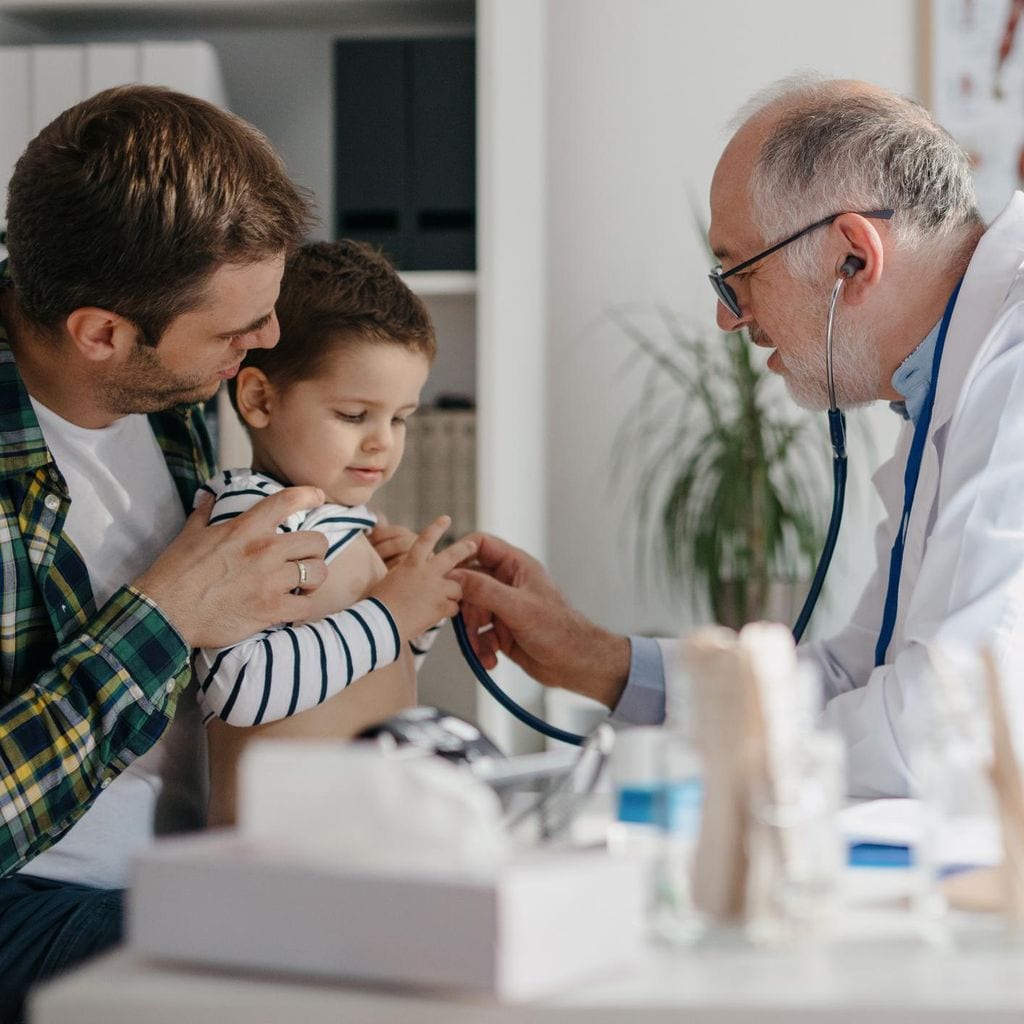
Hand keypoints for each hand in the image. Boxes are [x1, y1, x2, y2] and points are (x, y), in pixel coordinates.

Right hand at [135, 486, 330, 648]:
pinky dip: (303, 608)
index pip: (287, 501)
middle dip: (315, 551)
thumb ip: (204, 514)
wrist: (165, 613)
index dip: (309, 495)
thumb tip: (207, 497)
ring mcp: (270, 581)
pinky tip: (293, 608)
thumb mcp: (189, 535)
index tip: (318, 497)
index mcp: (245, 529)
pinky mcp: (271, 610)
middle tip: (305, 560)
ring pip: (318, 573)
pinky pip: (307, 606)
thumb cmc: (174, 574)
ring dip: (313, 580)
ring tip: (303, 585)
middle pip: (316, 542)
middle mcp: (264, 550)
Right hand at [369, 516, 476, 639]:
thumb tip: (408, 576)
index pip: (425, 540)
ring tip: (439, 603)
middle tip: (472, 545)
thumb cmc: (377, 604)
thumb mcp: (388, 580)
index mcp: (411, 564)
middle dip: (463, 549)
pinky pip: (454, 608)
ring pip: (456, 588)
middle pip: (451, 556)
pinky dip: (447, 612)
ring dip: (452, 595)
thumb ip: (404, 575)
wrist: (379, 623)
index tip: (445, 519)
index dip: (436, 528)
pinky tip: (435, 616)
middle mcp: (426, 573)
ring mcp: (436, 590)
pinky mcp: (441, 607)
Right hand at [449, 533, 630, 708]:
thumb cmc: (559, 630)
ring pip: (471, 612)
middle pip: (468, 582)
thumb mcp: (517, 607)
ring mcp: (504, 607)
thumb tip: (453, 577)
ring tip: (481, 649)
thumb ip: (484, 590)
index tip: (442, 572)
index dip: (459, 554)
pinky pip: (479, 634)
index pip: (480, 544)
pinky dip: (480, 648)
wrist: (576, 664)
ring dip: (471, 634)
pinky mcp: (502, 630)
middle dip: (463, 605)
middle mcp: (507, 582)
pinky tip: (490, 659)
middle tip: (462, 622)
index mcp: (516, 565)